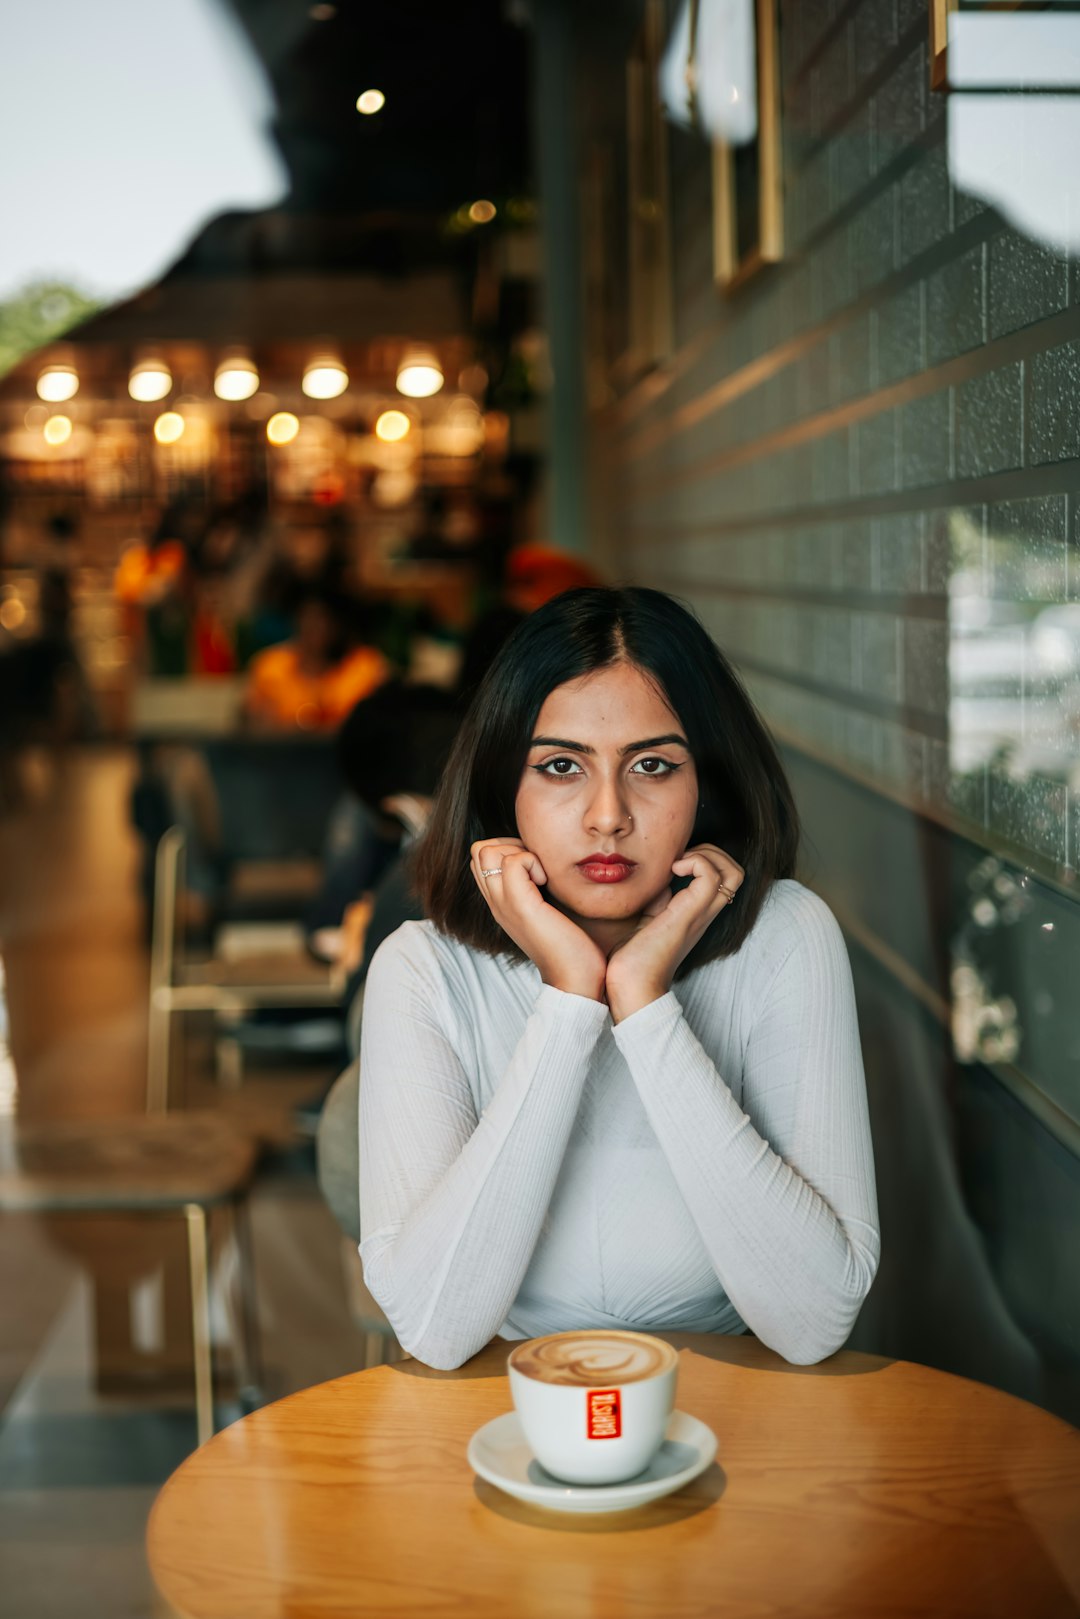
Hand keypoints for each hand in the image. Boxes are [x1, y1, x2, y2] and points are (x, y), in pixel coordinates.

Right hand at [470, 837, 606, 1001]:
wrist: (576, 979)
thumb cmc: (571, 946)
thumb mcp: (546, 909)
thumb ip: (536, 888)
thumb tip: (544, 861)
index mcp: (500, 902)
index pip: (480, 858)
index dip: (506, 848)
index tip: (534, 866)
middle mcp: (495, 902)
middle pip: (478, 850)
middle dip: (510, 844)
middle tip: (536, 866)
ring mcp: (503, 904)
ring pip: (487, 851)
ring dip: (519, 852)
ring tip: (540, 875)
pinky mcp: (520, 907)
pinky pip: (512, 862)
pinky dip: (532, 862)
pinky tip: (546, 883)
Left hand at [605, 844, 743, 1022]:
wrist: (631, 984)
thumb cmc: (632, 956)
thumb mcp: (647, 915)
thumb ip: (657, 895)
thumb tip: (656, 872)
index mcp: (697, 912)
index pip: (725, 877)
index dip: (707, 858)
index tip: (675, 861)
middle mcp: (705, 913)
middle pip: (736, 872)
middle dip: (711, 851)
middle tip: (679, 859)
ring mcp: (701, 914)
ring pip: (733, 872)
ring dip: (707, 855)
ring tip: (678, 864)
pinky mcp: (690, 915)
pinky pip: (711, 877)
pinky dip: (696, 863)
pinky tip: (672, 871)